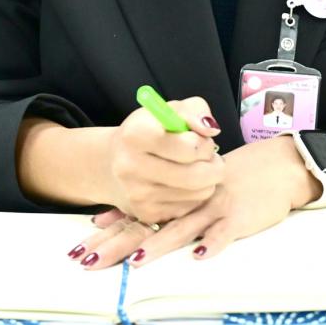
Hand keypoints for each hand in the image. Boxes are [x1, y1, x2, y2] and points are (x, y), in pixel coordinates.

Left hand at [73, 134, 317, 269]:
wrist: (273, 169)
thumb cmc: (228, 181)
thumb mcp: (191, 185)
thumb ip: (153, 201)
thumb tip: (106, 220)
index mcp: (174, 194)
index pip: (136, 213)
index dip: (109, 229)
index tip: (83, 245)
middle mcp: (188, 201)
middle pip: (149, 225)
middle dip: (118, 244)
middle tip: (92, 260)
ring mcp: (213, 209)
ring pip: (183, 228)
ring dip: (159, 245)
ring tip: (137, 260)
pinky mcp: (238, 217)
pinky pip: (224, 232)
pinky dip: (213, 243)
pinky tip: (200, 255)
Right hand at [96, 97, 222, 232]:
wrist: (111, 164)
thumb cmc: (148, 131)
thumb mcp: (169, 110)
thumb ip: (195, 110)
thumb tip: (211, 130)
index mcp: (137, 134)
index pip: (189, 147)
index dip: (204, 143)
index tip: (201, 139)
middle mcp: (132, 166)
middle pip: (197, 175)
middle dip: (214, 165)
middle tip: (211, 157)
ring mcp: (138, 194)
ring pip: (199, 193)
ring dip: (207, 180)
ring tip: (196, 168)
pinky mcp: (146, 214)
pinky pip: (190, 207)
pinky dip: (195, 195)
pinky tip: (183, 184)